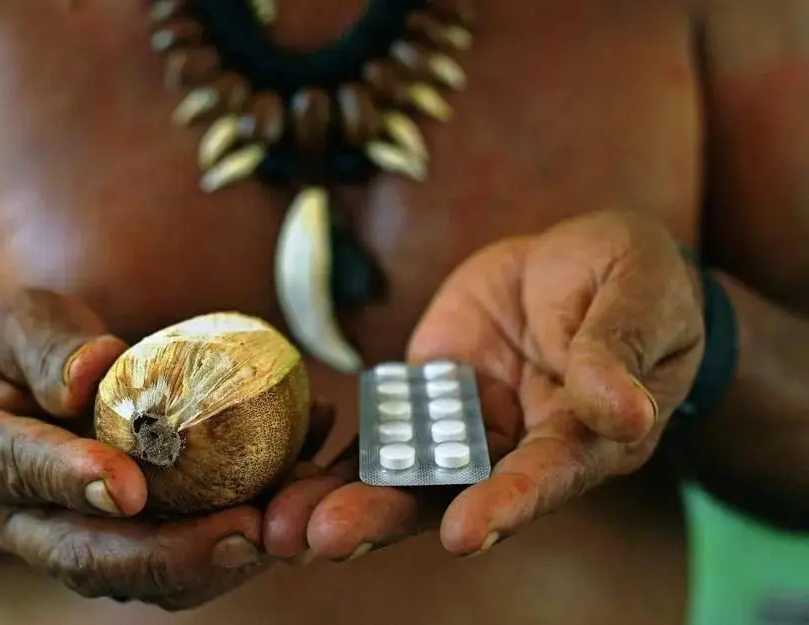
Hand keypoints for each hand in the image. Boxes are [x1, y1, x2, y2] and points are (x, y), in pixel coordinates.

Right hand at [0, 289, 332, 609]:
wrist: (20, 398)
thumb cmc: (17, 354)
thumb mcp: (17, 323)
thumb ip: (48, 344)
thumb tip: (93, 374)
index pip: (20, 471)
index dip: (72, 480)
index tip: (129, 485)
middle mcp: (19, 519)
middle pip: (88, 556)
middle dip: (170, 553)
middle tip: (244, 531)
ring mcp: (75, 541)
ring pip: (144, 574)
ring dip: (218, 557)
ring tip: (283, 526)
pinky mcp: (127, 543)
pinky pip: (182, 552)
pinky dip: (239, 530)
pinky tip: (295, 484)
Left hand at [266, 210, 703, 560]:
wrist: (579, 261)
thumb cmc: (635, 280)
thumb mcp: (638, 297)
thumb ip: (617, 352)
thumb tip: (626, 413)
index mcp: (585, 436)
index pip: (545, 475)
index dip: (507, 503)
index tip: (463, 533)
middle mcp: (519, 446)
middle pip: (453, 492)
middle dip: (389, 517)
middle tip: (325, 541)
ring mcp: (466, 422)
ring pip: (405, 472)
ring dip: (346, 500)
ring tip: (284, 530)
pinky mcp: (427, 392)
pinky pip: (381, 428)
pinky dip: (337, 456)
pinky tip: (285, 481)